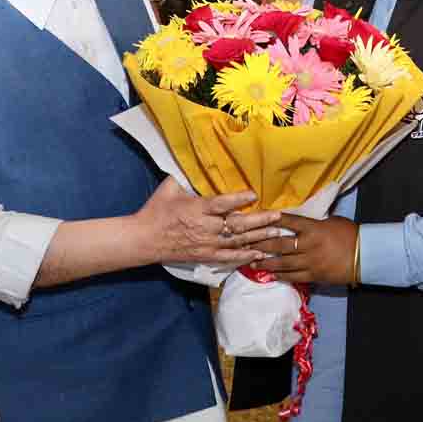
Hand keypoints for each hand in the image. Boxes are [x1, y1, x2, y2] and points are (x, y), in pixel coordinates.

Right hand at [134, 176, 279, 265]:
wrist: (144, 239)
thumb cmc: (156, 211)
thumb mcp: (169, 188)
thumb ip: (185, 177)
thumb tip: (195, 163)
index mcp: (197, 208)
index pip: (221, 203)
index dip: (238, 199)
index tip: (253, 194)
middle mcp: (205, 227)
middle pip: (237, 224)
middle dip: (260, 220)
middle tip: (278, 215)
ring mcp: (207, 243)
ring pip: (238, 241)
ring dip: (258, 237)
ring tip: (276, 232)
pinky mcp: (205, 256)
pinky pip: (229, 257)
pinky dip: (245, 256)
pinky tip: (259, 254)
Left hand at [248, 214, 357, 284]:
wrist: (365, 255)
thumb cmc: (350, 234)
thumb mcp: (332, 221)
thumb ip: (314, 223)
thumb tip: (300, 223)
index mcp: (313, 228)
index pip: (288, 221)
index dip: (271, 219)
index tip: (256, 217)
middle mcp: (308, 245)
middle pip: (279, 244)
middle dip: (260, 244)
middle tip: (245, 243)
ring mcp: (310, 262)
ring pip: (282, 263)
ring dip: (266, 263)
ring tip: (252, 262)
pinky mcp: (314, 275)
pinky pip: (293, 277)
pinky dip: (281, 276)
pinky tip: (270, 275)